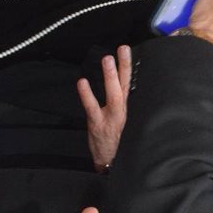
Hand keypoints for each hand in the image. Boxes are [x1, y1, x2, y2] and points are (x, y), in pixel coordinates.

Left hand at [76, 45, 130, 171]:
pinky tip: (83, 83)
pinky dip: (87, 95)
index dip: (128, 67)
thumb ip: (118, 103)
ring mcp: (111, 118)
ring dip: (111, 77)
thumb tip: (115, 84)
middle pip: (125, 85)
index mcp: (125, 107)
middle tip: (123, 48)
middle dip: (125, 66)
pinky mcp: (98, 125)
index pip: (128, 83)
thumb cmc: (115, 140)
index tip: (127, 50)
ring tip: (108, 60)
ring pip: (114, 94)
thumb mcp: (121, 120)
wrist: (111, 163)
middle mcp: (122, 111)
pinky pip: (93, 108)